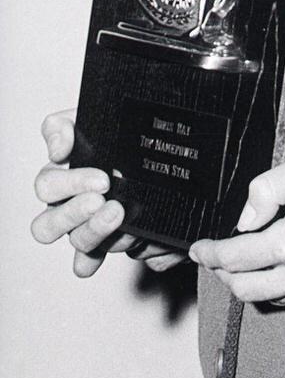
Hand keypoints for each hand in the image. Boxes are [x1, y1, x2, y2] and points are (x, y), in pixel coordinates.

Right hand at [32, 110, 184, 276]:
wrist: (143, 138)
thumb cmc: (112, 127)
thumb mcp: (88, 115)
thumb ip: (63, 126)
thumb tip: (58, 151)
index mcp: (58, 176)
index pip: (47, 186)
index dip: (70, 184)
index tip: (104, 178)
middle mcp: (65, 204)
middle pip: (48, 224)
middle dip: (75, 214)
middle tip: (104, 199)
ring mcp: (82, 225)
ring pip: (74, 241)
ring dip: (94, 232)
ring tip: (120, 214)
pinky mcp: (102, 240)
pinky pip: (87, 260)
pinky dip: (92, 261)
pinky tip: (105, 255)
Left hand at [189, 152, 284, 308]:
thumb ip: (269, 187)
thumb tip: (245, 219)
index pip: (234, 258)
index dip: (210, 253)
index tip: (199, 248)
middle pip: (241, 286)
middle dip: (222, 270)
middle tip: (216, 254)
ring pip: (261, 297)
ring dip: (245, 280)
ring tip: (244, 258)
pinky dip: (272, 286)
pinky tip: (276, 266)